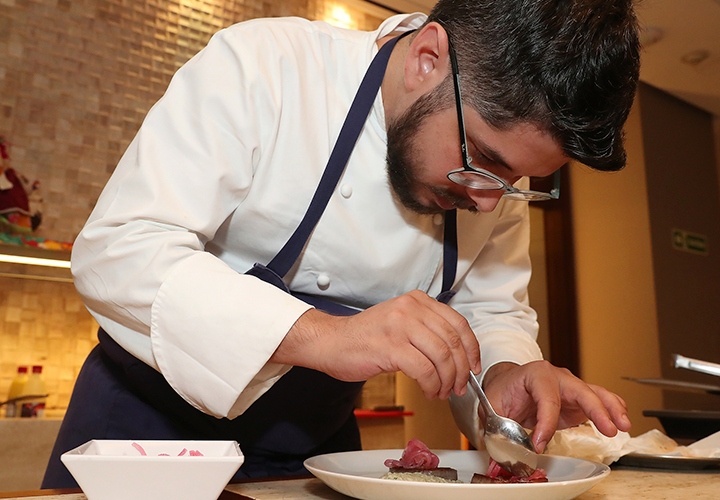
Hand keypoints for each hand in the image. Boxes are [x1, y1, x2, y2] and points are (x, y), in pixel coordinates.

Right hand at [270, 289, 481, 399]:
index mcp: (416, 300)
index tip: (473, 366)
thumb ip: (426, 329)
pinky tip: (428, 391)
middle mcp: (410, 308)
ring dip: (447, 381)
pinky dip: (432, 385)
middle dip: (462, 370)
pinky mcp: (391, 347)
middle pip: (453, 342)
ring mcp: (400, 326)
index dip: (471, 349)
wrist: (331, 342)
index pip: (458, 323)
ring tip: (441, 392)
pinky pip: (425, 370)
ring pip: (442, 357)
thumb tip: (457, 355)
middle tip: (459, 386)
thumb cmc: (364, 337)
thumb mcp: (400, 322)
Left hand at [482, 361, 631, 452]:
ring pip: (595, 393)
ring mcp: (569, 387)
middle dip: (596, 409)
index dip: (545, 423)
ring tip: (623, 426)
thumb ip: (497, 425)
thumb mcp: (492, 405)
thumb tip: (506, 446)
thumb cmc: (502, 391)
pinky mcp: (576, 400)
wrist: (506, 383)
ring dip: (611, 409)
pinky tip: (621, 419)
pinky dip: (612, 409)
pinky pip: (598, 401)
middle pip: (580, 390)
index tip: (540, 444)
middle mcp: (556, 376)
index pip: (546, 398)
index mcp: (535, 374)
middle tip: (608, 429)